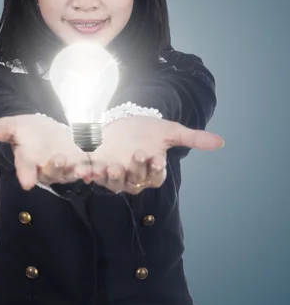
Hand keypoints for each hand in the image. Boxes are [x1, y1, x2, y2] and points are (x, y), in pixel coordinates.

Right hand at [0, 114, 90, 190]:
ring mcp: (66, 169)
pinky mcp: (82, 164)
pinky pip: (89, 169)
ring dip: (77, 171)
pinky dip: (95, 170)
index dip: (26, 174)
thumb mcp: (12, 127)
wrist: (48, 130)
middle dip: (55, 167)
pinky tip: (101, 168)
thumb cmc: (27, 131)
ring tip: (83, 167)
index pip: (25, 170)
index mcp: (28, 162)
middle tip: (58, 159)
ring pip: (71, 173)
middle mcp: (46, 169)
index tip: (27, 181)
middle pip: (51, 172)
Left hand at [86, 116, 224, 194]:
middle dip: (135, 167)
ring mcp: (115, 175)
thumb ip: (193, 138)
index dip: (155, 168)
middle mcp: (134, 178)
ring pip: (114, 181)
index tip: (157, 156)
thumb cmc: (148, 130)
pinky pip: (94, 176)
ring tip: (109, 165)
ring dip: (111, 175)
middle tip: (137, 152)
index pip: (156, 176)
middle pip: (135, 179)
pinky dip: (88, 174)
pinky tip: (83, 170)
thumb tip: (222, 142)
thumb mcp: (170, 131)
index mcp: (153, 172)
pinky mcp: (97, 170)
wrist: (122, 123)